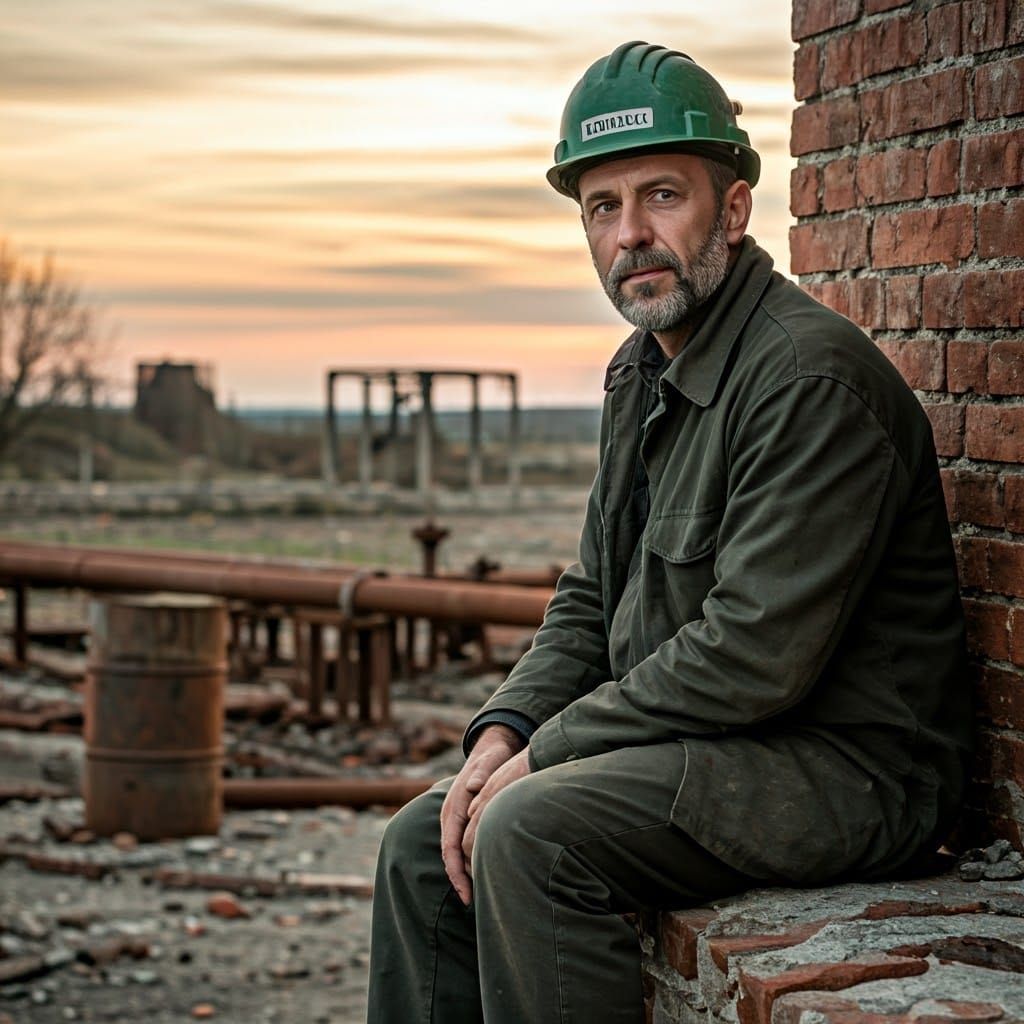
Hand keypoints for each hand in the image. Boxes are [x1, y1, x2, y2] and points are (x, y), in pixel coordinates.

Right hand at [440, 725, 523, 905]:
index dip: (456, 871)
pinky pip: (462, 844)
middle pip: (450, 854)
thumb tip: (474, 786)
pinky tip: (481, 872)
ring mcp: (456, 817)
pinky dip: (468, 861)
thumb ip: (483, 772)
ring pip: (455, 852)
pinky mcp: (465, 818)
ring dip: (463, 872)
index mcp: (454, 805)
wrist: (490, 746)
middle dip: (459, 879)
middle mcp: (451, 814)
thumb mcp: (490, 760)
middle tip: (472, 903)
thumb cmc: (492, 756)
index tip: (466, 894)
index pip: (449, 845)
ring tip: (477, 895)